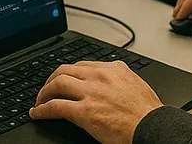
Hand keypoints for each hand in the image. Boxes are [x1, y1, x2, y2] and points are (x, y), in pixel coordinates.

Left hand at [30, 61, 162, 143]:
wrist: (153, 127)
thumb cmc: (148, 113)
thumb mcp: (135, 84)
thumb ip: (120, 78)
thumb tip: (113, 80)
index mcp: (113, 69)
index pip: (82, 65)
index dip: (68, 73)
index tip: (62, 79)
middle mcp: (100, 76)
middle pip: (65, 70)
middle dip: (52, 80)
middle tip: (46, 89)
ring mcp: (91, 93)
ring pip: (57, 84)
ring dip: (44, 93)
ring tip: (39, 101)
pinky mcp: (85, 112)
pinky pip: (55, 107)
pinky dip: (42, 110)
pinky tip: (38, 114)